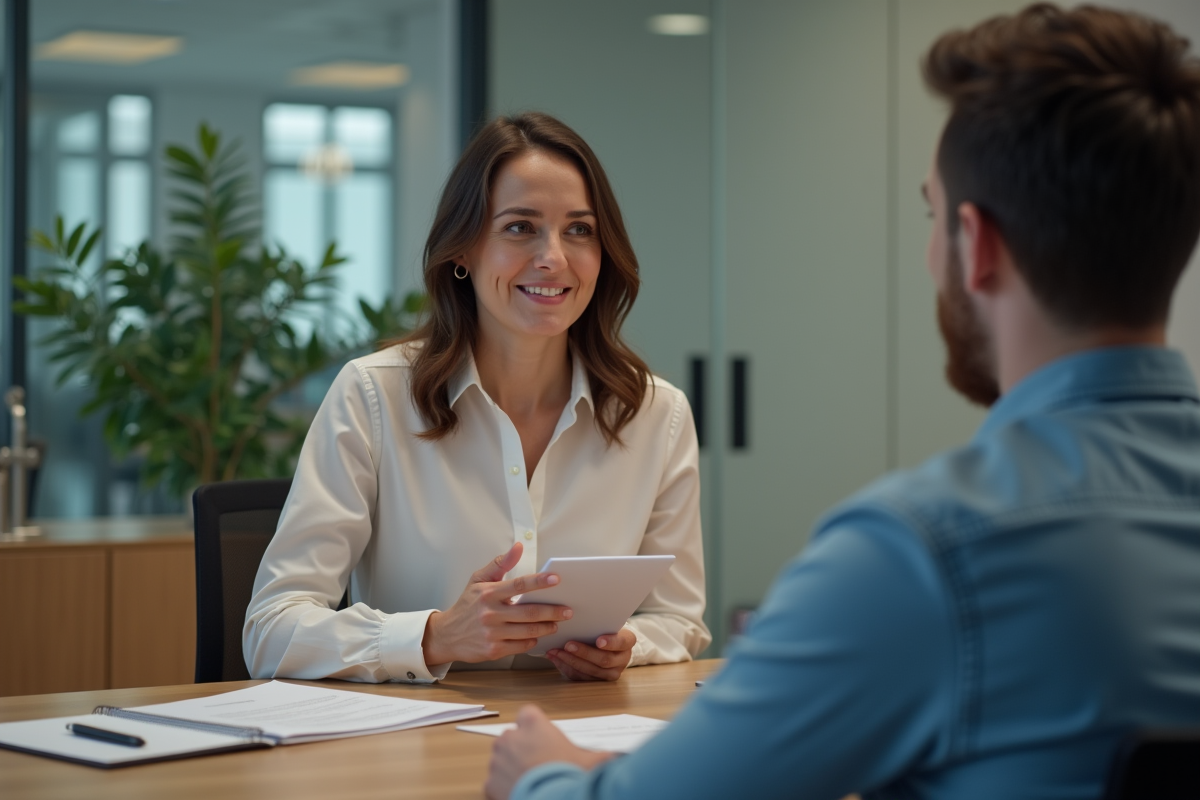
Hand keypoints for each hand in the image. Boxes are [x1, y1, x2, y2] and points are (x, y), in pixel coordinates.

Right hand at [422, 542, 571, 665]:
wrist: (446, 634)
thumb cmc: (467, 605)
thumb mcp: (478, 580)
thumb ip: (500, 563)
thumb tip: (518, 547)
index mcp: (489, 593)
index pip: (518, 584)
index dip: (539, 582)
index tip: (556, 579)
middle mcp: (490, 613)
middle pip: (530, 612)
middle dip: (553, 611)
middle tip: (567, 610)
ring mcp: (492, 633)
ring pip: (529, 631)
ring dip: (547, 627)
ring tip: (557, 623)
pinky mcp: (494, 650)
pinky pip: (521, 646)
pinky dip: (533, 641)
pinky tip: (538, 636)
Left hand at [485, 705, 614, 799]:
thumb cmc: (570, 777)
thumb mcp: (594, 763)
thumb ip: (604, 755)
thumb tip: (618, 756)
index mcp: (534, 725)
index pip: (528, 713)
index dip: (534, 725)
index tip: (542, 738)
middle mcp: (511, 738)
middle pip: (512, 737)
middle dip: (522, 748)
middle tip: (539, 764)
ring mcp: (498, 760)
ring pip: (501, 760)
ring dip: (512, 769)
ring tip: (531, 782)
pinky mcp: (490, 783)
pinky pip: (495, 783)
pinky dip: (504, 789)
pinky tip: (521, 794)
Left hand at [546, 627, 635, 680]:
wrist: (609, 643)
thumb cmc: (604, 628)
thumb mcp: (606, 622)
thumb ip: (597, 622)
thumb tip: (572, 616)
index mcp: (627, 641)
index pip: (622, 642)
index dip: (611, 642)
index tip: (598, 641)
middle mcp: (622, 660)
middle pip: (604, 660)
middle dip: (584, 653)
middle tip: (568, 645)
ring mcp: (611, 673)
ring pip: (591, 672)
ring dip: (571, 661)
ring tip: (556, 652)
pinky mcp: (598, 681)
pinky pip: (581, 678)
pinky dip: (567, 668)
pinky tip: (556, 659)